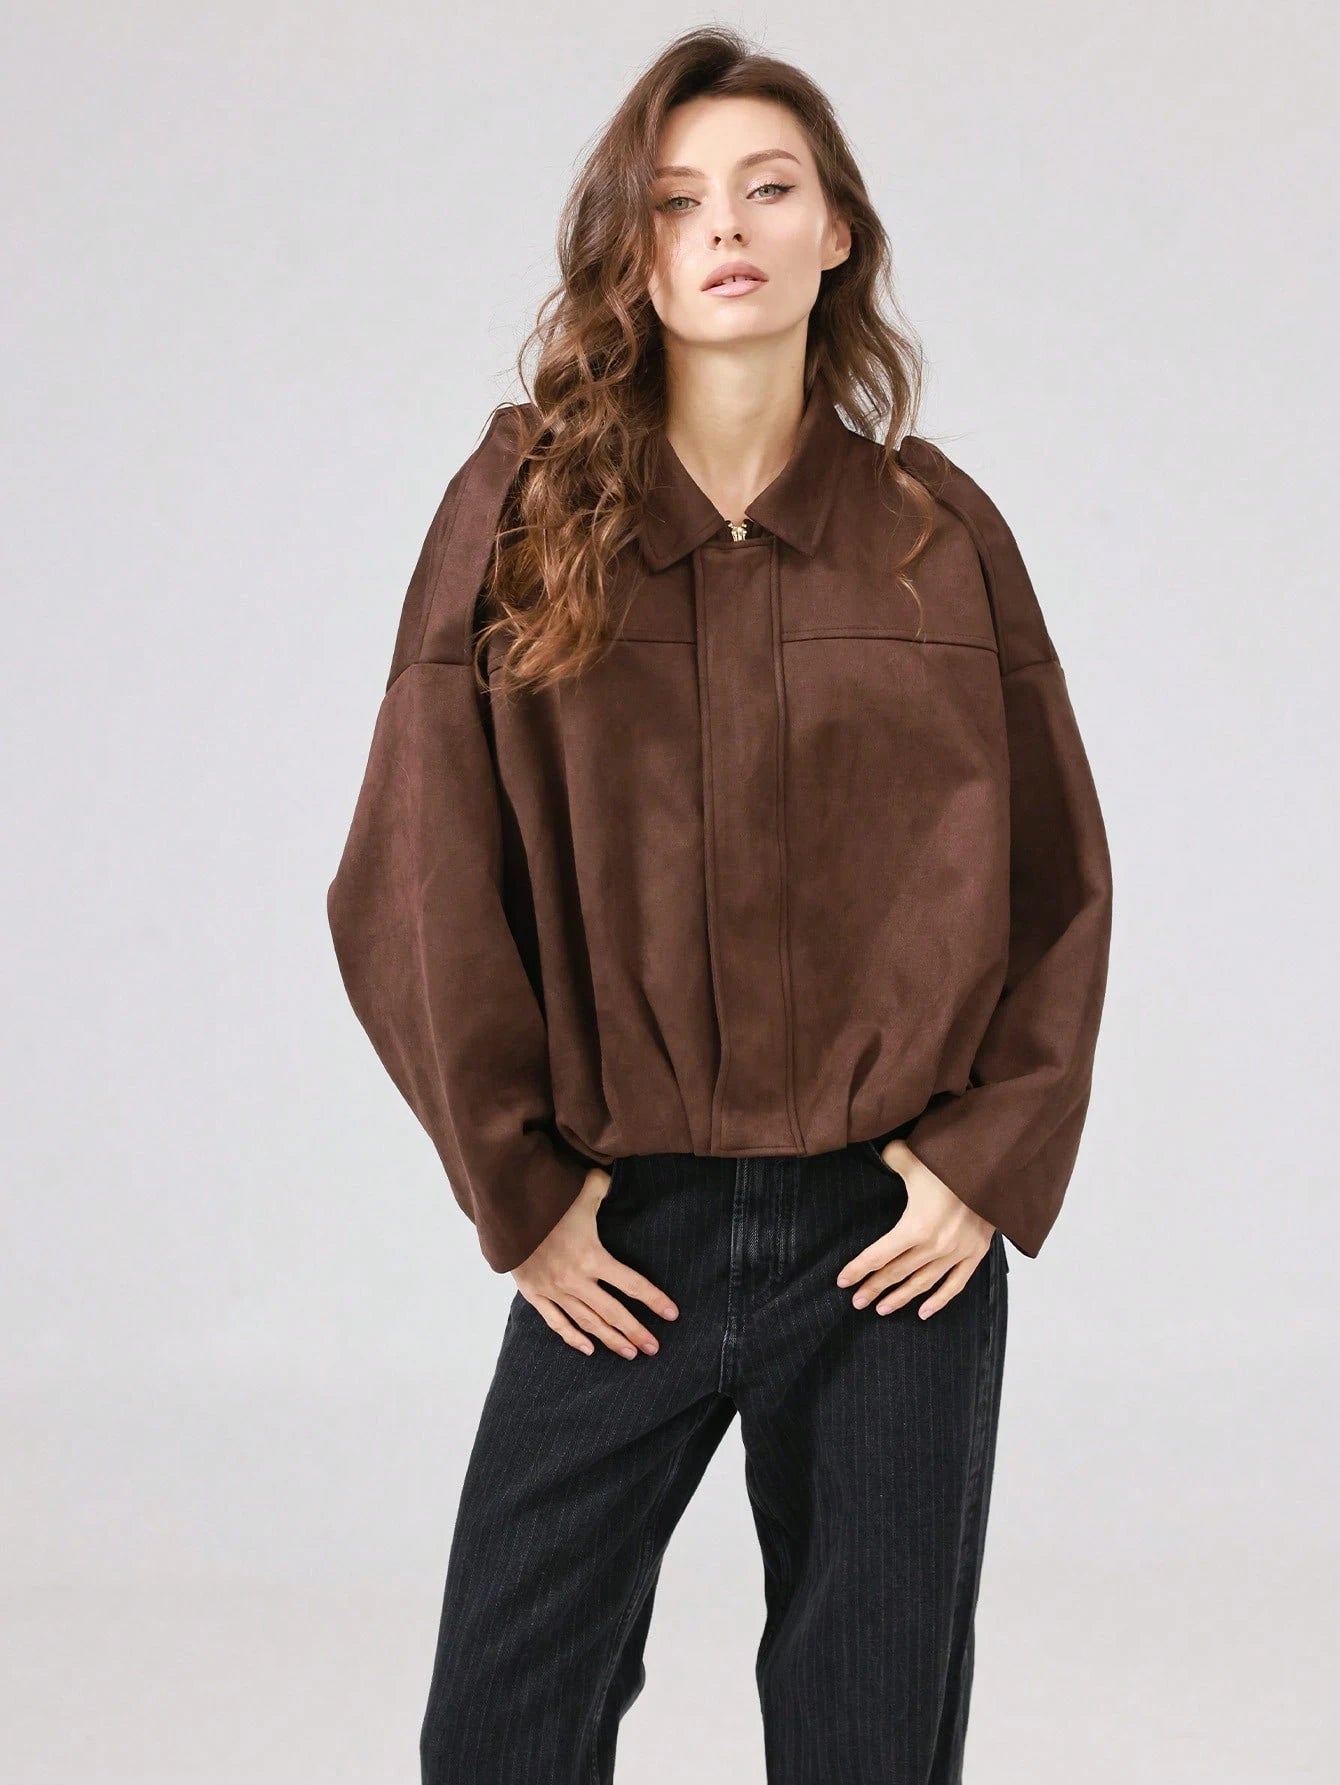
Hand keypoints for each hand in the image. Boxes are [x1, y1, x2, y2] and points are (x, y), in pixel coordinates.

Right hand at [511, 1166, 679, 1357]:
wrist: (505, 1212)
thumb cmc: (548, 1199)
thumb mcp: (583, 1189)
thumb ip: (604, 1186)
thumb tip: (618, 1177)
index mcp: (592, 1257)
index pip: (632, 1284)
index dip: (654, 1300)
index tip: (673, 1314)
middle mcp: (575, 1280)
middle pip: (613, 1313)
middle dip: (636, 1332)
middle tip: (654, 1348)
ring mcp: (554, 1290)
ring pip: (588, 1323)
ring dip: (610, 1339)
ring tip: (629, 1353)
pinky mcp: (534, 1294)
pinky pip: (556, 1322)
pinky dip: (573, 1337)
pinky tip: (589, 1349)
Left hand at [837, 1141, 995, 1317]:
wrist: (994, 1170)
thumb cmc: (951, 1163)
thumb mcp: (914, 1157)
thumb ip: (891, 1159)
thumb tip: (880, 1155)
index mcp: (916, 1225)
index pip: (879, 1255)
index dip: (858, 1269)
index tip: (842, 1281)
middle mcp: (935, 1245)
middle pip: (897, 1273)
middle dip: (874, 1288)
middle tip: (857, 1301)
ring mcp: (957, 1253)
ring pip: (922, 1283)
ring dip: (901, 1298)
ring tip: (882, 1309)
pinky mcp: (976, 1254)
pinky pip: (955, 1284)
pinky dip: (939, 1301)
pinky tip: (923, 1312)